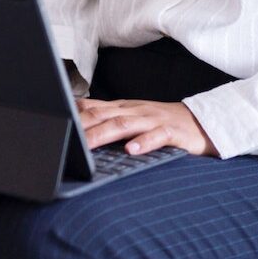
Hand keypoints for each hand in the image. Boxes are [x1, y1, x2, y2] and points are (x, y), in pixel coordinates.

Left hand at [76, 98, 217, 157]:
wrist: (202, 121)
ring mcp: (153, 120)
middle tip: (64, 137)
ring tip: (87, 145)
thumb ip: (107, 117)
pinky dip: (143, 143)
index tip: (54, 123)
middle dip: (82, 126)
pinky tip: (131, 150)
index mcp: (124, 108)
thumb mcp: (132, 117)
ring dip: (104, 134)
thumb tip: (77, 117)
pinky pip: (156, 137)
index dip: (74, 115)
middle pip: (104, 116)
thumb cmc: (162, 122)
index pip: (94, 108)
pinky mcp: (172, 132)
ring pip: (125, 124)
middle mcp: (136, 111)